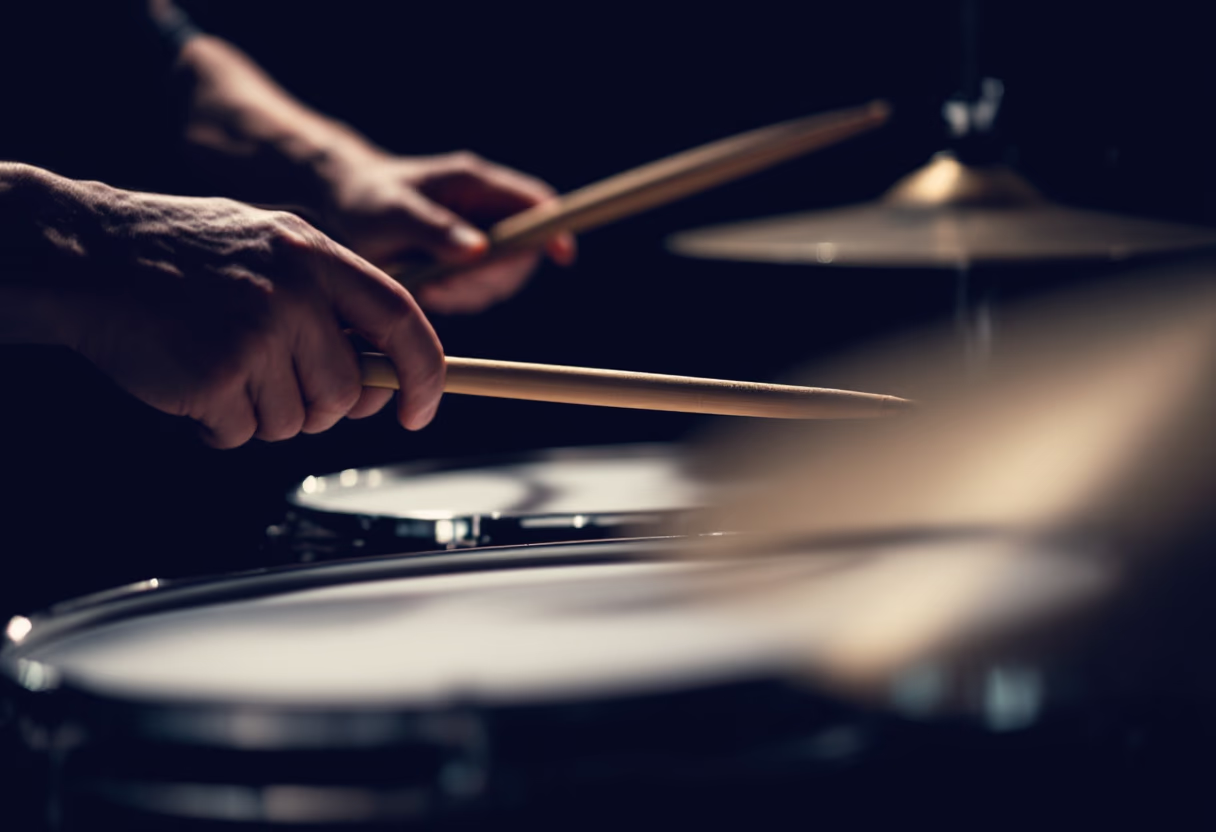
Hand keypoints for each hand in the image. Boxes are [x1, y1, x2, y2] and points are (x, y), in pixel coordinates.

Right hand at [27, 171, 443, 446]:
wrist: (86, 255)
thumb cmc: (182, 256)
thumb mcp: (271, 245)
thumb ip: (329, 298)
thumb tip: (384, 372)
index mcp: (317, 256)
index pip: (402, 321)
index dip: (424, 375)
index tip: (419, 410)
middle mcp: (295, 294)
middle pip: (346, 393)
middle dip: (318, 407)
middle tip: (274, 382)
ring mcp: (255, 335)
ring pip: (295, 422)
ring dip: (260, 414)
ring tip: (221, 366)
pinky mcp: (215, 377)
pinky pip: (242, 434)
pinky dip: (219, 426)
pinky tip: (192, 382)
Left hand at [318, 150, 575, 313]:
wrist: (336, 208)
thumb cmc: (364, 200)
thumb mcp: (392, 213)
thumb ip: (435, 229)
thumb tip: (480, 250)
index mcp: (475, 183)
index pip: (535, 203)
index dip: (555, 228)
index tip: (562, 256)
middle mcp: (483, 210)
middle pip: (524, 250)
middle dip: (493, 276)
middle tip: (443, 285)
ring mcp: (477, 238)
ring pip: (502, 278)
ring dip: (470, 292)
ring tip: (425, 285)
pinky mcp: (464, 265)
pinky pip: (479, 292)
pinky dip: (457, 299)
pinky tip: (424, 289)